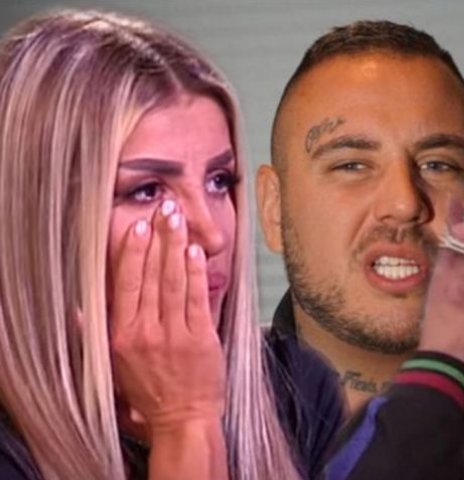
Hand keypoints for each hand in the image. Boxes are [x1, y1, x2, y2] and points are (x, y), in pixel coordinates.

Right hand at [111, 200, 225, 432]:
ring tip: (178, 219)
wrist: (183, 419)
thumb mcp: (114, 365)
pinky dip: (195, 272)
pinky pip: (196, 298)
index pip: (124, 284)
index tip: (135, 226)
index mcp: (122, 335)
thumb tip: (78, 309)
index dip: (130, 252)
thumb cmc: (150, 392)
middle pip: (150, 275)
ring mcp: (175, 333)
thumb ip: (97, 334)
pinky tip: (194, 250)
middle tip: (163, 208)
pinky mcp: (201, 338)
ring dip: (175, 246)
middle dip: (157, 238)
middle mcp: (146, 331)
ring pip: (173, 281)